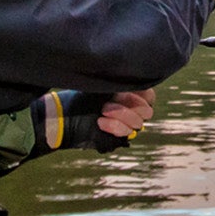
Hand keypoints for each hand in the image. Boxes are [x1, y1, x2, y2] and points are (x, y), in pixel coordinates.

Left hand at [31, 88, 155, 154]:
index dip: (142, 93)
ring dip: (121, 114)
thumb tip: (136, 77)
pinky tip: (101, 122)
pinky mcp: (118, 137)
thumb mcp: (102, 86)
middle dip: (130, 103)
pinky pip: (126, 133)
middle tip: (111, 99)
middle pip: (146, 111)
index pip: (149, 96)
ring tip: (103, 110)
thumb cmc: (81, 98)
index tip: (125, 88)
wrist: (65, 116)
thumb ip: (121, 83)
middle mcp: (130, 111)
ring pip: (138, 123)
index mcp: (129, 95)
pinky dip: (115, 126)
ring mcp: (125, 125)